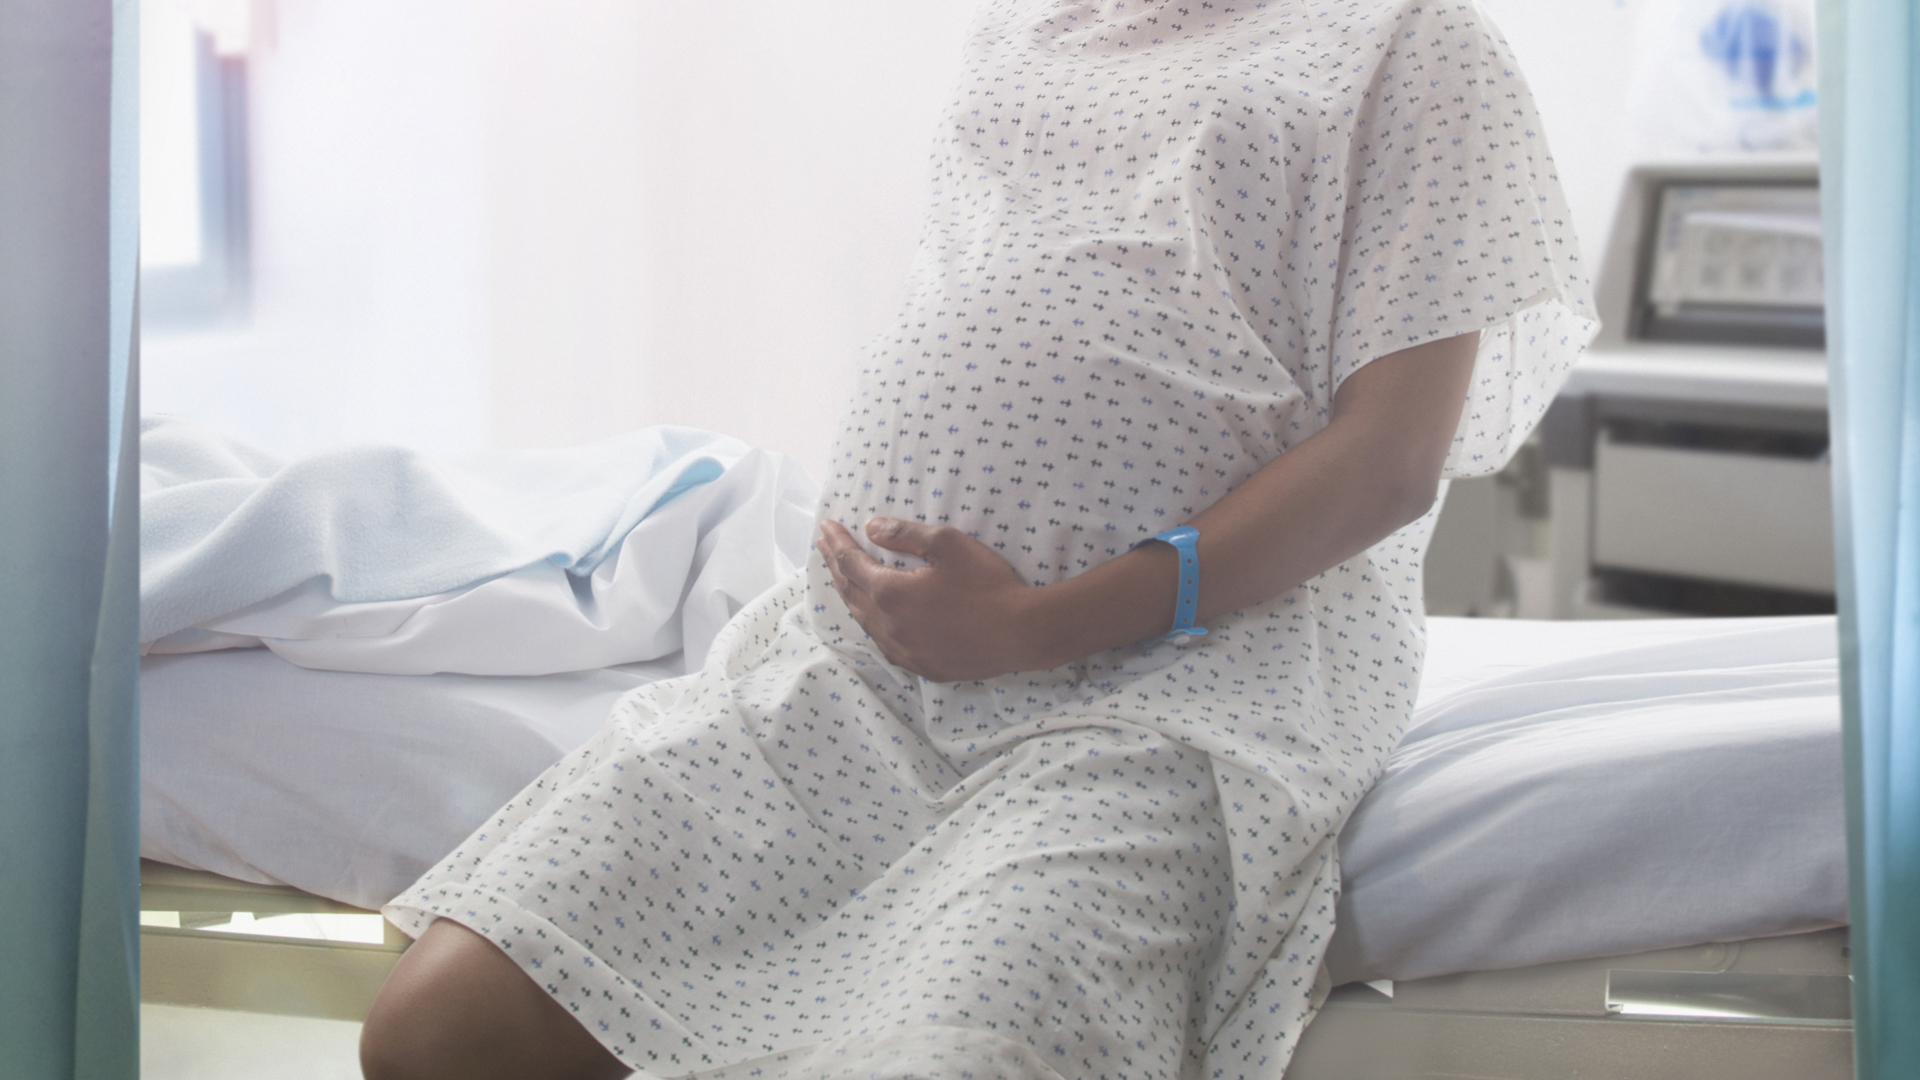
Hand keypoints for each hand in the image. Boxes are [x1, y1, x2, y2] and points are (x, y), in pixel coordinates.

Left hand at [815, 517, 1045, 681]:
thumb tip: (871, 527)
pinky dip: (871, 625)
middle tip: (824, 546)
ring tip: (842, 579)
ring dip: (850, 597)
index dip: (837, 543)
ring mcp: (905, 651)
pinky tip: (873, 620)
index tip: (826, 526)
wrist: (1023, 633)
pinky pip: (884, 644)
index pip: (851, 564)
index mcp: (891, 594)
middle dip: (835, 566)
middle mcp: (890, 627)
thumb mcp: (948, 544)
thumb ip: (905, 534)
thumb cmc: (988, 584)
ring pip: (864, 622)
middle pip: (851, 593)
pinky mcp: (922, 666)